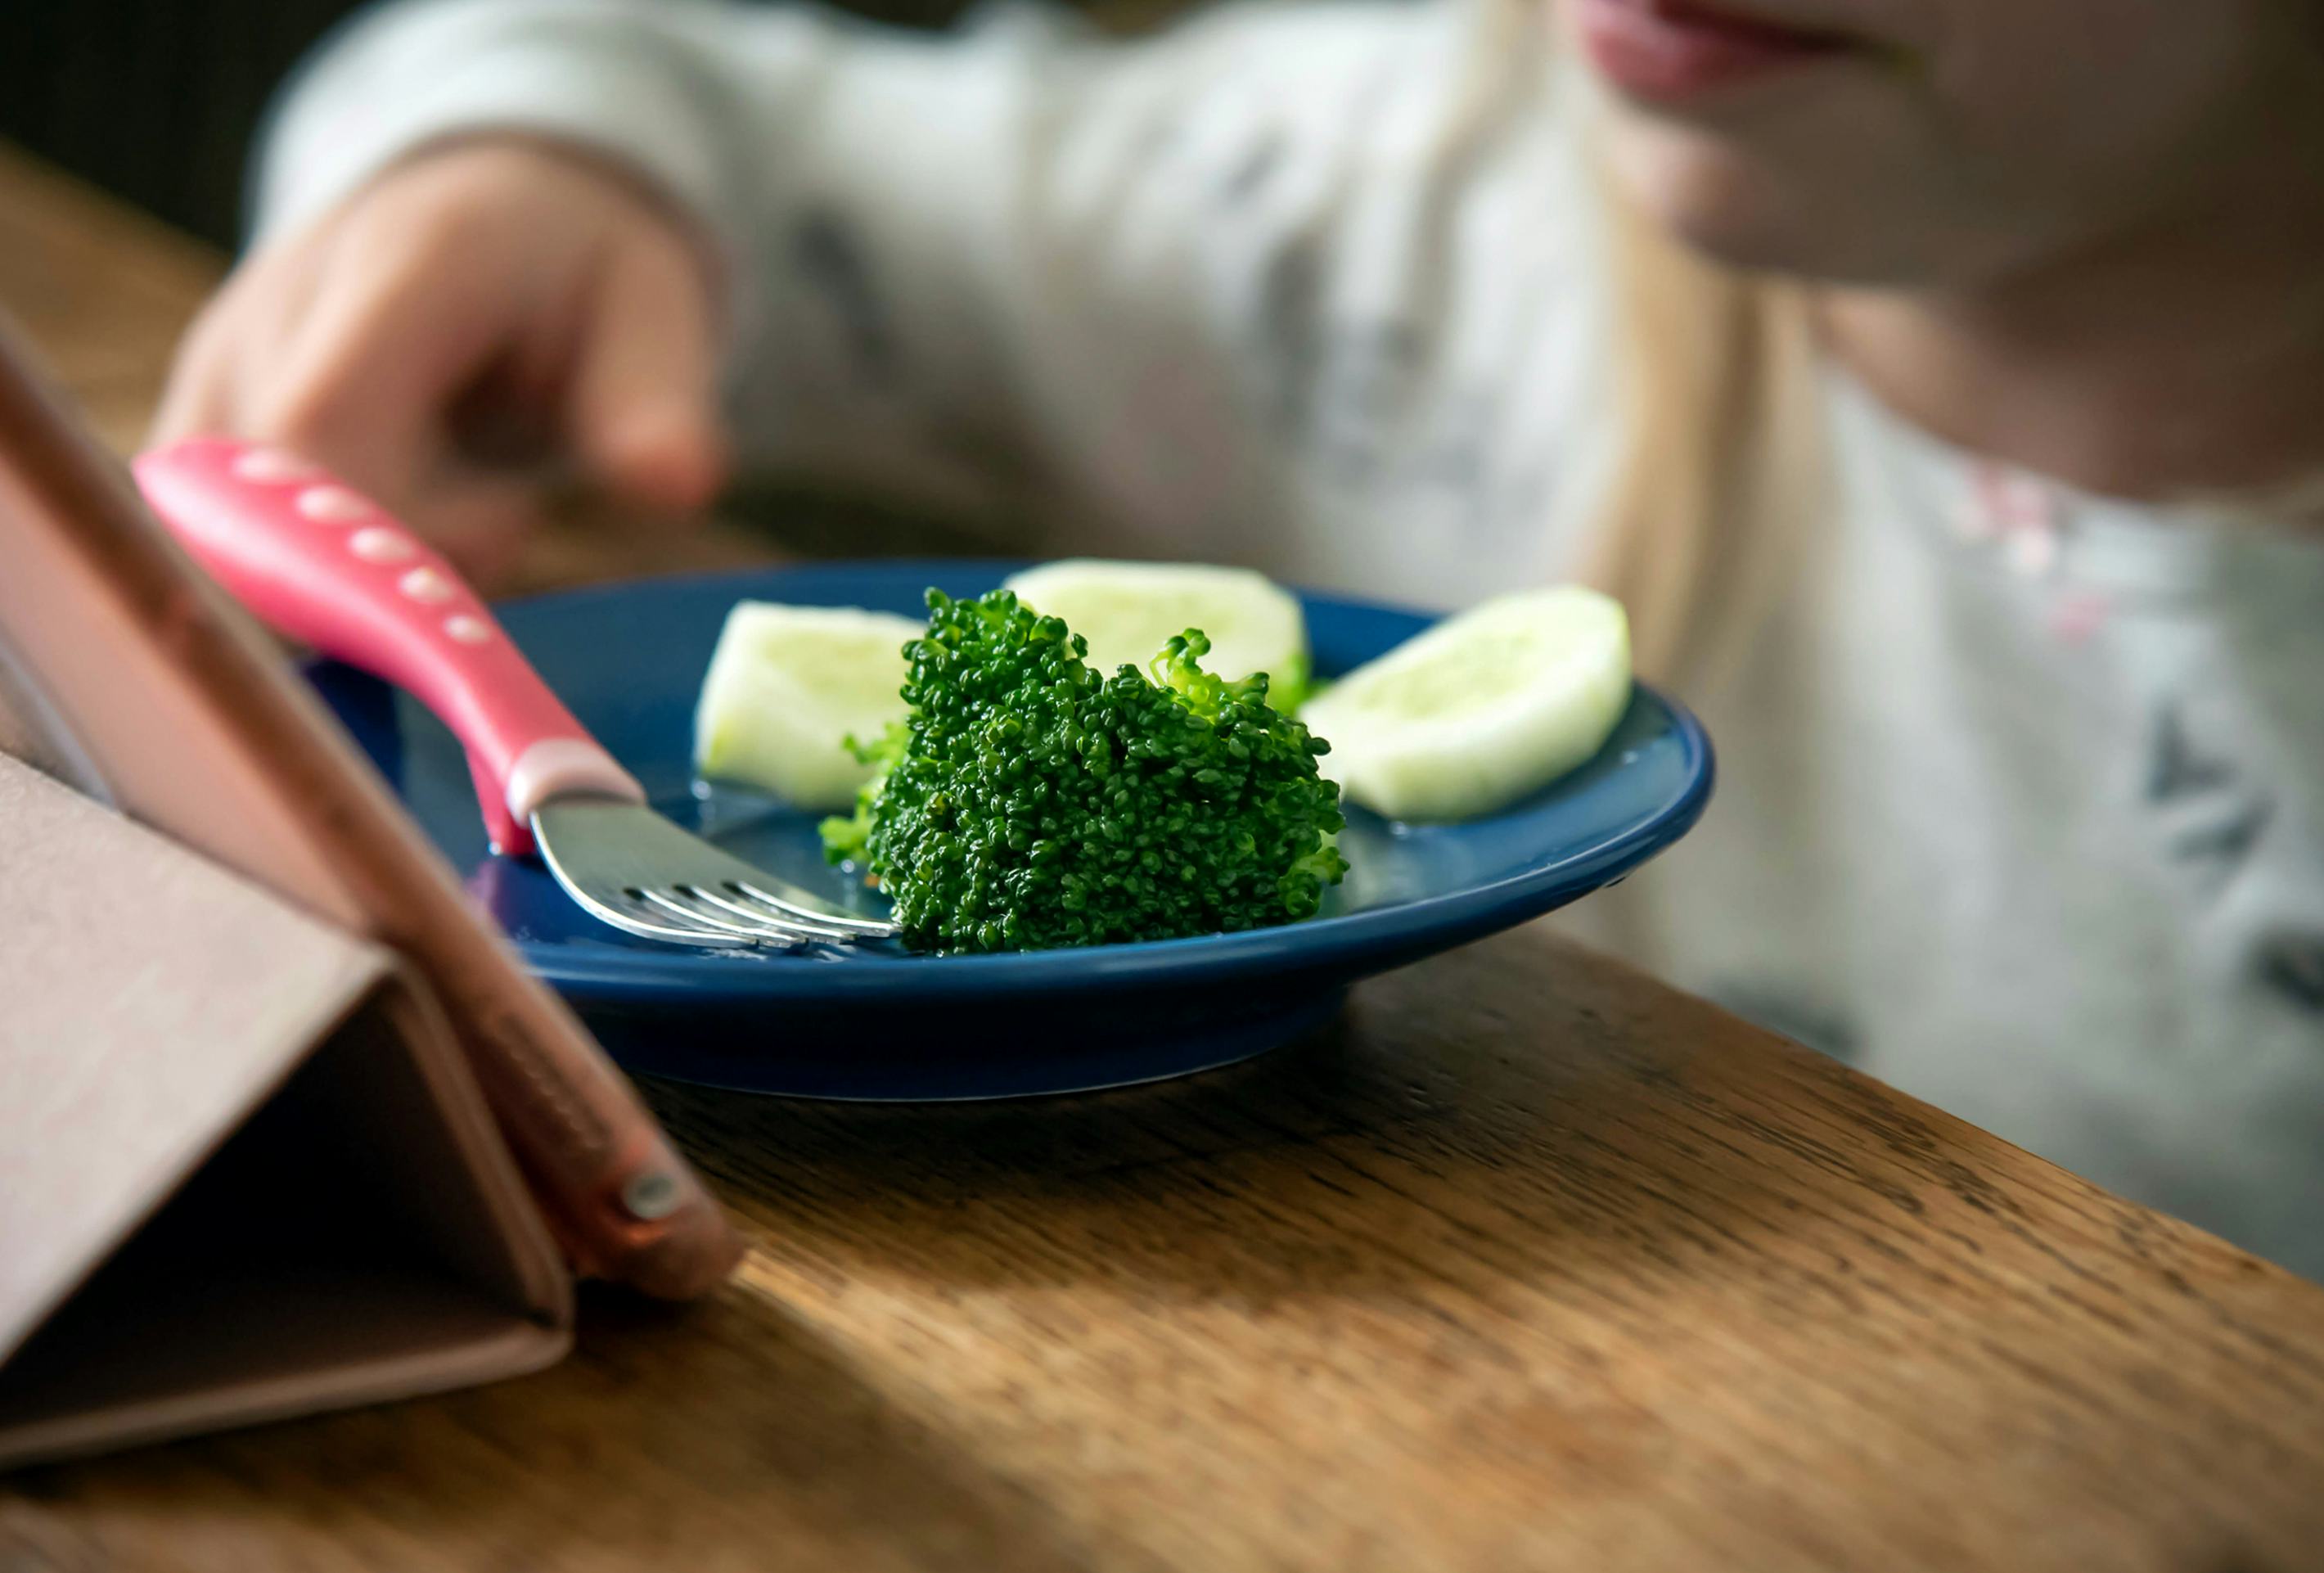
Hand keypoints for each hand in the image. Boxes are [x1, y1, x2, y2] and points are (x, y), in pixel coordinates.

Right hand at [154, 138, 729, 583]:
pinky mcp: (197, 435)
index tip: (506, 540)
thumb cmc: (574, 270)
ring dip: (349, 576)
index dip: (384, 535)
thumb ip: (655, 400)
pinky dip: (313, 574)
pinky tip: (401, 530)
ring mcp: (216, 376)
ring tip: (465, 506)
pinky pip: (223, 544)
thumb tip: (676, 483)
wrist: (491, 216)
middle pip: (265, 504)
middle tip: (507, 523)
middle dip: (387, 568)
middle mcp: (270, 315)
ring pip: (234, 540)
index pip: (322, 427)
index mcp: (390, 269)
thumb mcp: (652, 311)